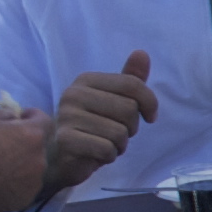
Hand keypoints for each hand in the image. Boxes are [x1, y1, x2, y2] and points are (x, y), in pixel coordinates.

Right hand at [0, 102, 51, 211]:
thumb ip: (1, 114)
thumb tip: (13, 118)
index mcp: (31, 135)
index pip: (44, 120)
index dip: (31, 116)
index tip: (18, 118)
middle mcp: (39, 160)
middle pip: (37, 144)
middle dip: (24, 140)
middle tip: (2, 141)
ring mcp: (33, 183)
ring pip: (32, 166)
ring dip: (21, 161)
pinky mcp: (24, 201)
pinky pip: (24, 184)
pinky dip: (15, 180)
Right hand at [43, 50, 157, 196]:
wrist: (61, 158)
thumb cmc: (93, 127)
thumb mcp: (114, 101)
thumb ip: (129, 80)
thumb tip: (142, 53)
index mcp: (86, 80)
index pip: (132, 84)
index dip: (150, 103)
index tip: (149, 116)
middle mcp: (73, 94)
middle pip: (129, 109)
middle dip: (131, 128)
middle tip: (116, 133)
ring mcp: (67, 116)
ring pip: (120, 133)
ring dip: (120, 145)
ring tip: (104, 143)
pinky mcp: (66, 140)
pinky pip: (107, 149)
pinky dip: (109, 156)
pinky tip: (96, 154)